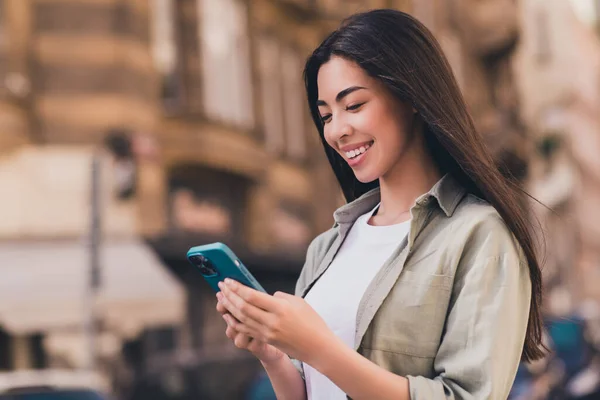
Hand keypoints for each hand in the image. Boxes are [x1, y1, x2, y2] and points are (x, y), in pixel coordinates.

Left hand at [217, 278, 335, 364]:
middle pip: (243, 307)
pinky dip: (234, 321)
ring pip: (241, 319)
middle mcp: (271, 321)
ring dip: (229, 307)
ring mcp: (267, 332)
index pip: (252, 296)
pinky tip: (228, 315)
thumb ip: (279, 297)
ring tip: (221, 297)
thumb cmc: (311, 321)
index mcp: (280, 308)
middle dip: (230, 295)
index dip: (237, 288)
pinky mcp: (267, 340)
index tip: (228, 280)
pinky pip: (246, 330)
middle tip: (221, 286)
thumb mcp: (298, 302)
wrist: (318, 346)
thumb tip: (265, 296)